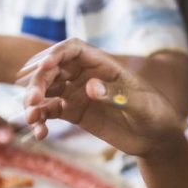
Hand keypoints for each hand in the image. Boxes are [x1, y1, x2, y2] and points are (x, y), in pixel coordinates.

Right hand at [19, 39, 185, 157]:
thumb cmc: (154, 114)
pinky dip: (41, 120)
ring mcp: (77, 93)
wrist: (156, 138)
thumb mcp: (141, 105)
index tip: (44, 66)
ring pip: (47, 89)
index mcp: (102, 65)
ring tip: (31, 118)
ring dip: (34, 101)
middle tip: (32, 100)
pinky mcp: (73, 112)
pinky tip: (40, 133)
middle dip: (39, 81)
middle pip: (53, 69)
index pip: (73, 50)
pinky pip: (50, 111)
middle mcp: (86, 75)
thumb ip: (117, 95)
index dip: (56, 54)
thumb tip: (90, 87)